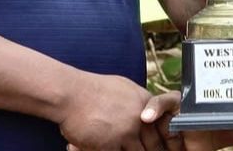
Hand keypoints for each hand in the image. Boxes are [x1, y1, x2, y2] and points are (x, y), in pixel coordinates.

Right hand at [61, 73, 180, 150]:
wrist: (70, 93)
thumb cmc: (92, 89)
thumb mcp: (123, 88)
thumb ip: (138, 102)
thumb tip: (146, 112)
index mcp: (145, 103)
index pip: (162, 129)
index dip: (161, 142)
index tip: (159, 146)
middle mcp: (139, 118)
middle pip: (154, 146)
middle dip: (150, 150)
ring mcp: (125, 132)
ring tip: (123, 148)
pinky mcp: (109, 145)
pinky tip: (105, 150)